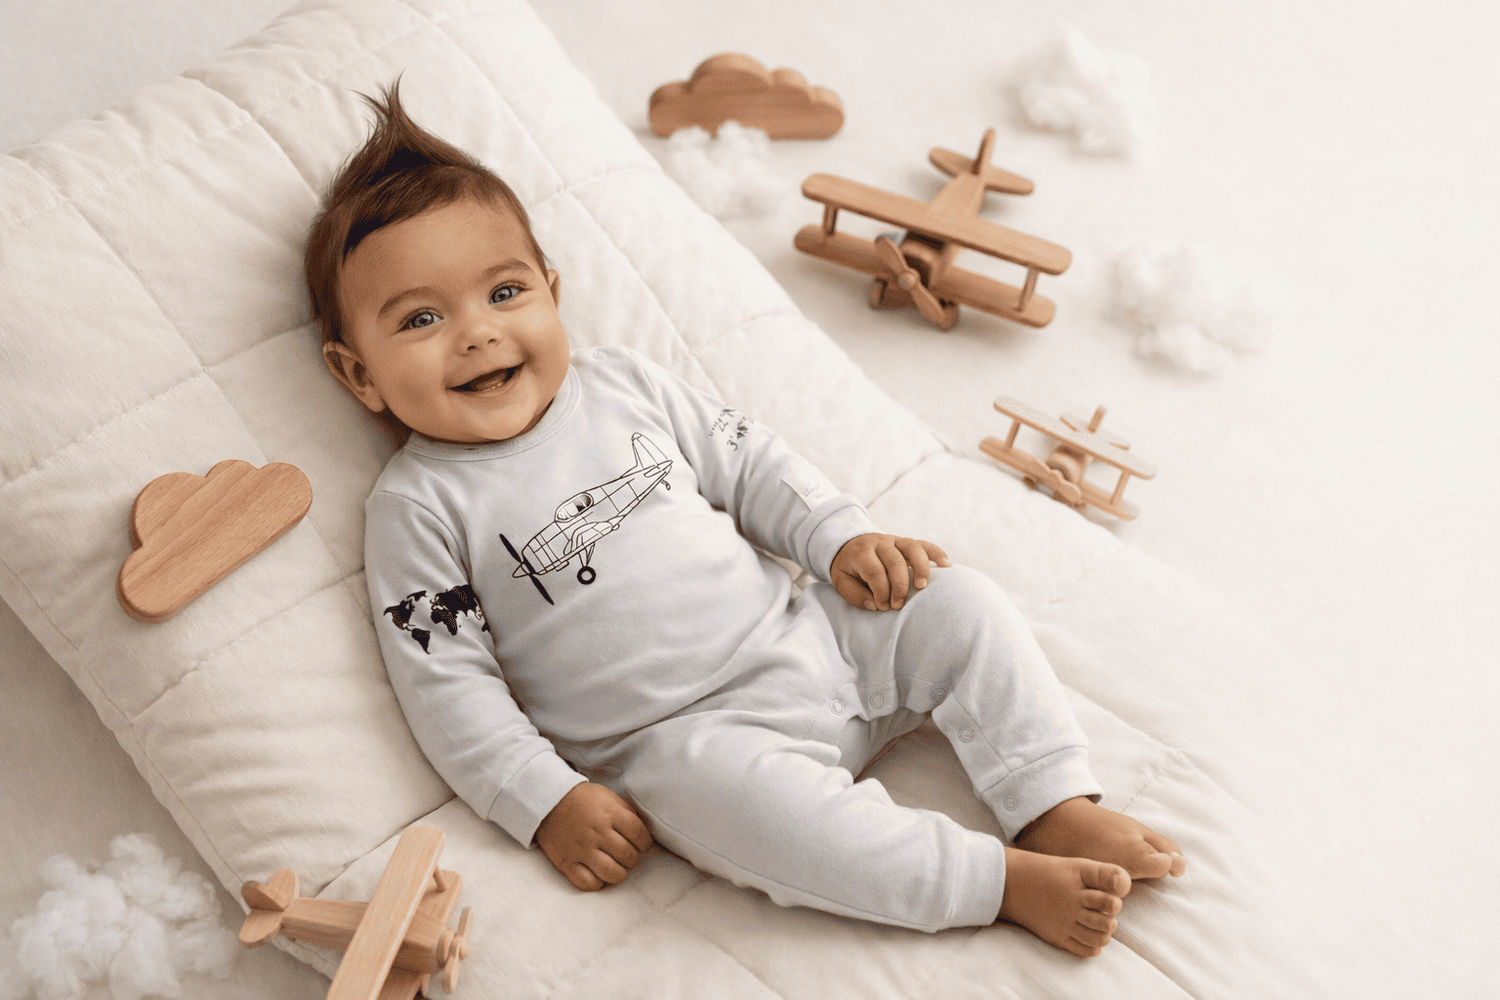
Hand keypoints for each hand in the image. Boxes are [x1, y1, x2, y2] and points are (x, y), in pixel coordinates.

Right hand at [535, 782, 653, 890]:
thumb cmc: (583, 800)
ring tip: (618, 867)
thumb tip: (642, 835)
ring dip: (620, 873)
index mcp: (609, 814)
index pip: (639, 834)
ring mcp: (581, 849)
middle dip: (634, 859)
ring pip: (611, 873)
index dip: (646, 843)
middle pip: (628, 856)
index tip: (644, 846)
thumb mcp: (609, 797)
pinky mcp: (567, 863)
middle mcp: (596, 833)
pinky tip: (599, 874)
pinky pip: (587, 883)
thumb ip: (627, 813)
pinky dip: (598, 883)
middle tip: (630, 857)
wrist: (548, 802)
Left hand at [831, 533, 949, 611]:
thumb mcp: (841, 582)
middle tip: (899, 605)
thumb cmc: (848, 569)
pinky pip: (924, 544)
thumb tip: (875, 605)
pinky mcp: (906, 542)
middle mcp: (880, 543)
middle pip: (895, 561)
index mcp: (861, 552)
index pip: (875, 571)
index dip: (882, 591)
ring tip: (922, 587)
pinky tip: (946, 566)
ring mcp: (895, 540)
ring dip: (920, 568)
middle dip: (899, 586)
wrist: (849, 545)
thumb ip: (854, 595)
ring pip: (912, 548)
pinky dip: (937, 553)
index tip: (883, 607)